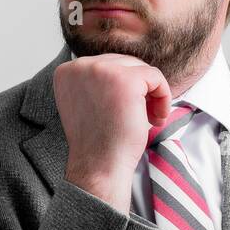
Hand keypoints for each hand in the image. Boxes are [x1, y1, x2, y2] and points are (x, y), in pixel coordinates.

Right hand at [53, 54, 171, 213]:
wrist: (99, 166)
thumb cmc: (98, 141)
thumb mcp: (88, 102)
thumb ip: (96, 82)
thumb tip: (125, 66)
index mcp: (66, 72)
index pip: (105, 65)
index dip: (121, 88)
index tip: (122, 112)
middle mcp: (80, 66)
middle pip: (123, 63)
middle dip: (138, 89)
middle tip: (142, 116)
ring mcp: (102, 70)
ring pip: (140, 68)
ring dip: (150, 93)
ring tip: (150, 117)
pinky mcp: (125, 79)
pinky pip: (155, 76)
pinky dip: (163, 96)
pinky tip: (157, 117)